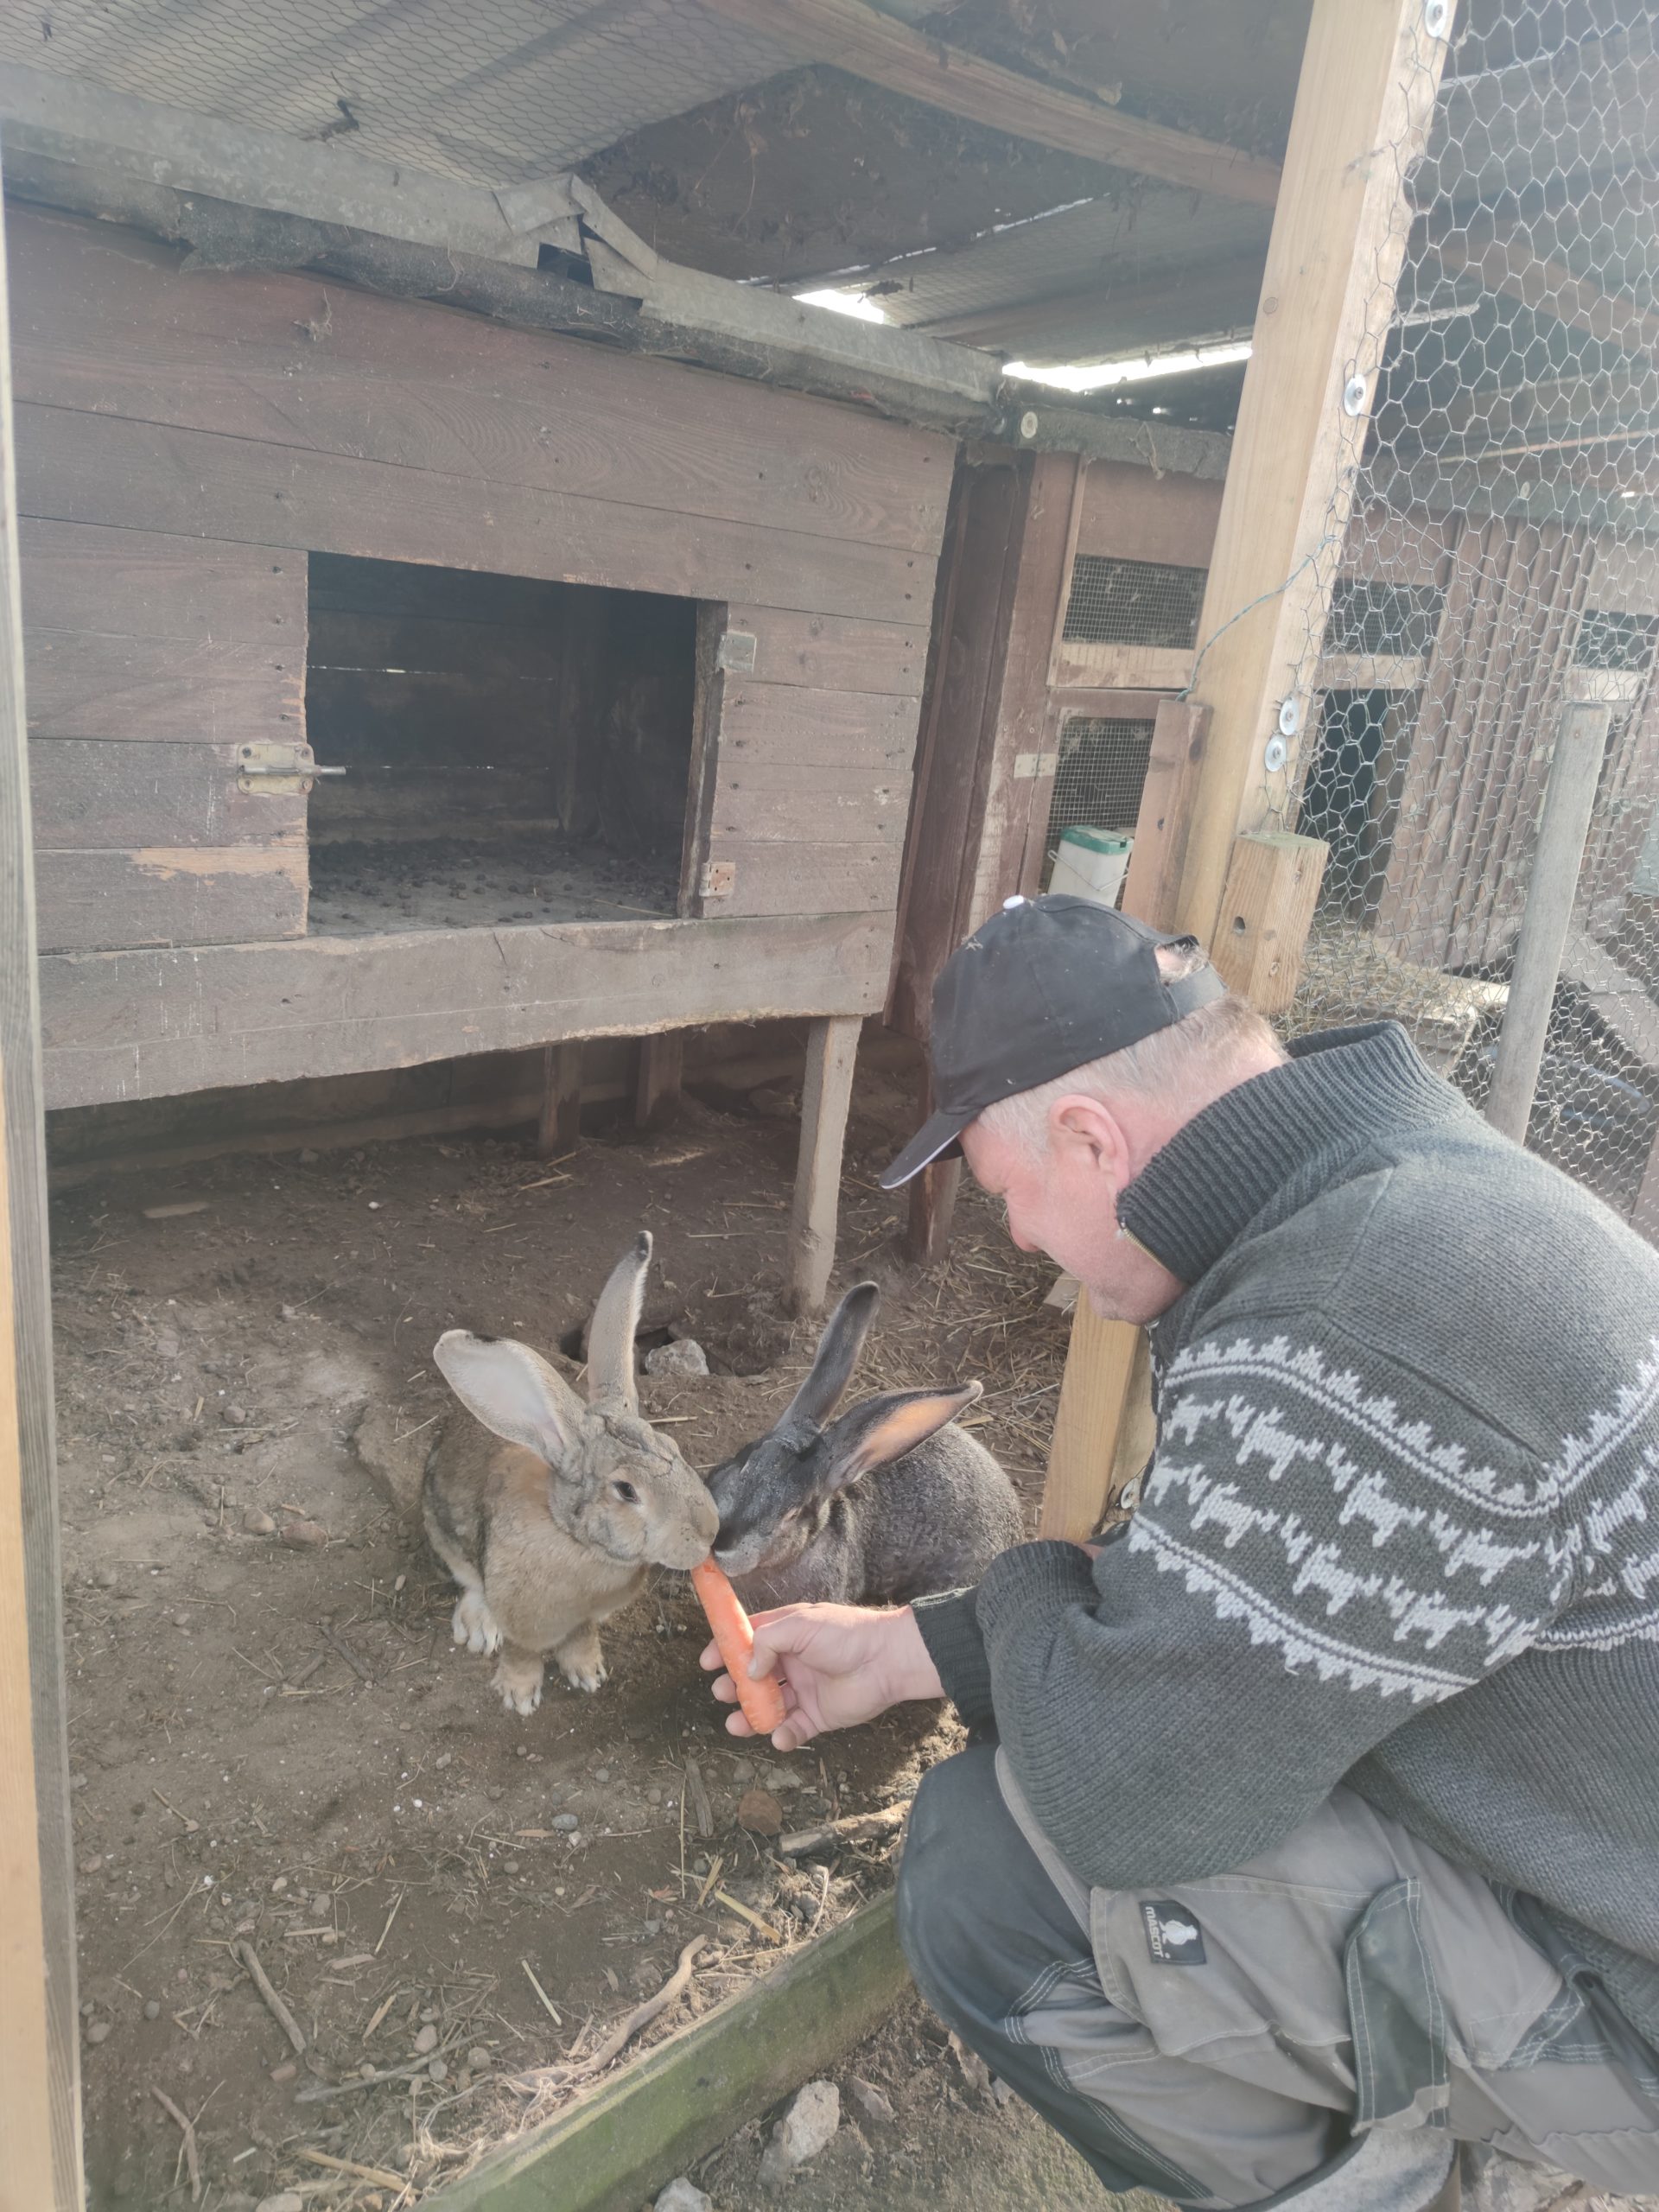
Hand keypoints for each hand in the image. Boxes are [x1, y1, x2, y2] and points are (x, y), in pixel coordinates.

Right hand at [700, 1603, 942, 1752]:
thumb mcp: (799, 1625)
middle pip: (754, 1678)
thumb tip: (749, 1669)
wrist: (886, 1660)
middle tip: (722, 1693)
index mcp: (788, 1635)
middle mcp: (793, 1663)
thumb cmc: (845, 1634)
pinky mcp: (819, 1716)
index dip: (726, 1650)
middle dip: (734, 1687)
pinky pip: (794, 1730)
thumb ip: (767, 1643)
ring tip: (736, 1725)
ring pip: (769, 1708)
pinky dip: (783, 1737)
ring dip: (750, 1717)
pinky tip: (778, 1737)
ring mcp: (805, 1691)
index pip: (749, 1641)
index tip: (707, 1662)